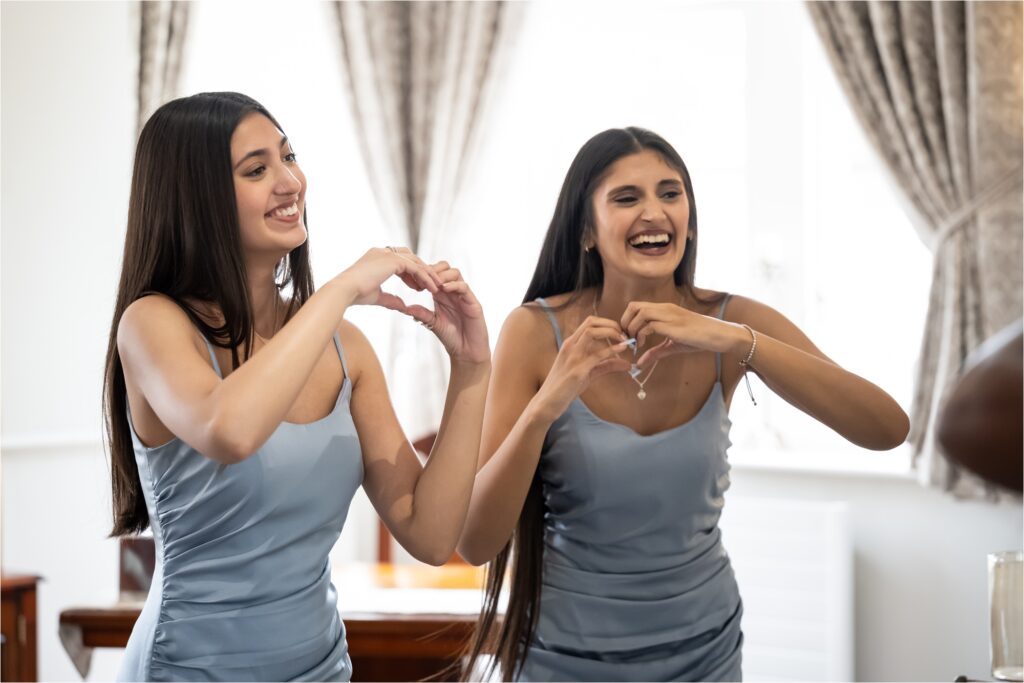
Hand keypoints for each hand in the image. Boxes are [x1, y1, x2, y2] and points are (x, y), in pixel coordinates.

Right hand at [336, 247, 441, 310]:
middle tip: (431, 286)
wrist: (344, 291)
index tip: (418, 287)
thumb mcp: (377, 296)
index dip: (411, 273)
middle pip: (410, 257)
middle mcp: (382, 252)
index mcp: (376, 257)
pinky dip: (425, 277)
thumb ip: (391, 299)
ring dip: (427, 274)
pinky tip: (431, 288)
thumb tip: (403, 306)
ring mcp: (387, 254)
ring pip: (415, 261)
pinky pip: (415, 267)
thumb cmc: (355, 294)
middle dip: (422, 271)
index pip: (400, 260)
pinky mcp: (392, 260)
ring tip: (436, 288)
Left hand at [403, 261, 490, 363]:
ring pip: (456, 274)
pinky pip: (464, 287)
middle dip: (434, 269)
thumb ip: (422, 314)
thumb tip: (406, 308)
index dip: (425, 273)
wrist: (466, 352)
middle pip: (446, 268)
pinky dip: (454, 285)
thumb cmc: (451, 338)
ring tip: (434, 284)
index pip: (435, 274)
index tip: (413, 278)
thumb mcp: (433, 324)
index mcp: (442, 295)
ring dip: (444, 275)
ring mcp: (464, 296)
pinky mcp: (473, 303)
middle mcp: (453, 292)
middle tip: (424, 278)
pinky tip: (444, 289)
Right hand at [535, 315, 632, 418]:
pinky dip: (612, 350)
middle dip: (611, 324)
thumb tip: (628, 364)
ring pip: (592, 332)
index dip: (607, 323)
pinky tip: (622, 349)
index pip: (589, 322)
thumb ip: (607, 366)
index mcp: (570, 344)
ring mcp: (572, 357)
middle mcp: (570, 346)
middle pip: (591, 323)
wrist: (548, 402)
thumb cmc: (565, 387)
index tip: (620, 332)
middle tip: (624, 334)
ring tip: (625, 340)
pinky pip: (597, 355)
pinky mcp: (577, 370)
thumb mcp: (588, 373)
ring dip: (611, 332)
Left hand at [620, 301, 743, 367]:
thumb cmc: (698, 338)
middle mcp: (664, 309)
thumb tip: (639, 364)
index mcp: (664, 309)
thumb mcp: (673, 345)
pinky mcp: (673, 325)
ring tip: (636, 343)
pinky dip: (641, 335)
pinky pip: (650, 325)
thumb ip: (655, 352)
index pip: (637, 305)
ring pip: (640, 313)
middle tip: (628, 339)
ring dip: (632, 328)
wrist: (719, 335)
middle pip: (634, 306)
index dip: (627, 319)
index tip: (628, 336)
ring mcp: (669, 315)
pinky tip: (643, 346)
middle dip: (625, 322)